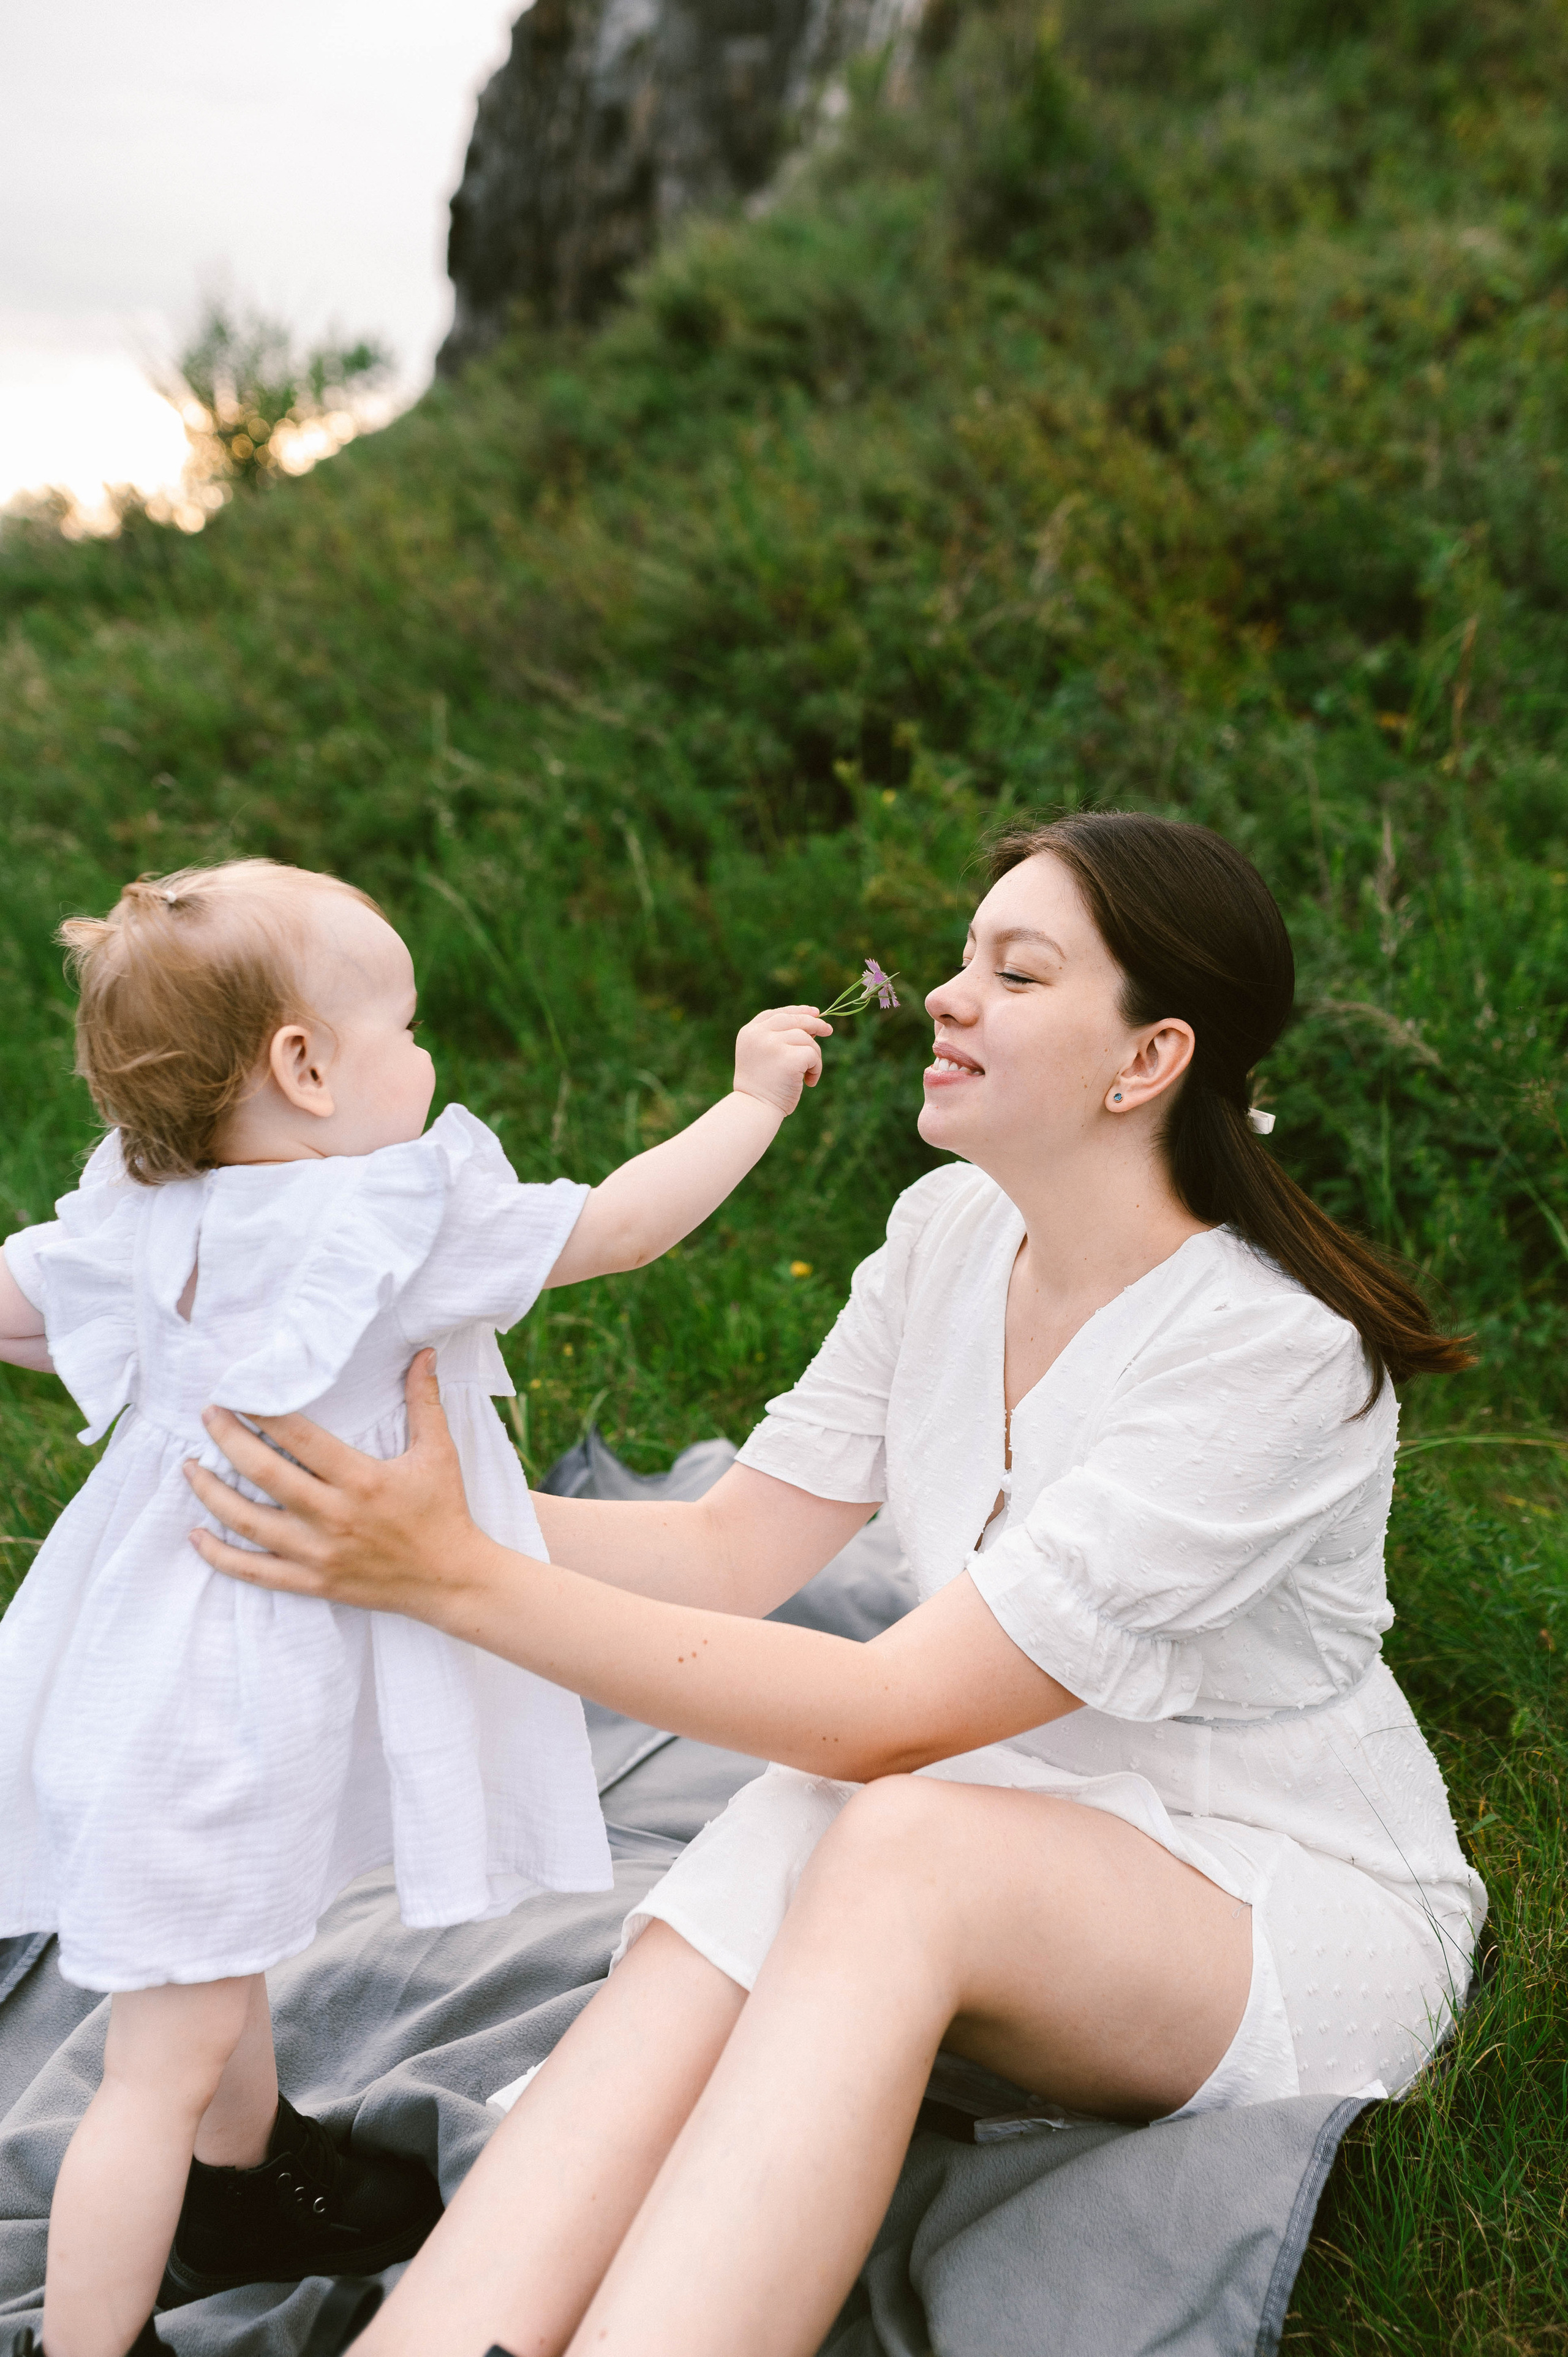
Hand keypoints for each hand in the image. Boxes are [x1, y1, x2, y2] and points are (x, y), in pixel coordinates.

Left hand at [182, 1353, 486, 1625]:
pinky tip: (197, 1534)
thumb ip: (424, 1401)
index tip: (239, 1393)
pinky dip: (220, 1556)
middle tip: (207, 1415)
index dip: (264, 1412)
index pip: (299, 1438)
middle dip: (228, 1440)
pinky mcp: (313, 1582)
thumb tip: (425, 1352)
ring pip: (248, 1522)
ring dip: (212, 1493)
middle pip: (264, 1473)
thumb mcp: (439, 1452)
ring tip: (190, 1468)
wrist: (451, 1580)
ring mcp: (318, 1553)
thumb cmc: (444, 1511)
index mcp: (361, 1479)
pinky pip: (255, 1571)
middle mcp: (333, 1516)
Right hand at [732, 1004, 831, 1117]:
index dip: (797, 1011)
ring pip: (807, 1039)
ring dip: (814, 1057)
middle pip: (794, 1019)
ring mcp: (772, 1044)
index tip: (814, 1012)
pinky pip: (813, 1054)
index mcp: (749, 1032)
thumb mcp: (764, 1056)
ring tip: (807, 1075)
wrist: (755, 1109)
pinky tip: (809, 1082)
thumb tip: (813, 1026)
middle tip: (828, 1030)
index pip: (776, 1013)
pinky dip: (816, 1069)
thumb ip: (779, 1039)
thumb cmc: (762, 1088)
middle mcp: (759, 1034)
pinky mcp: (789, 1057)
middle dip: (815, 1023)